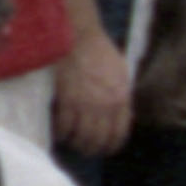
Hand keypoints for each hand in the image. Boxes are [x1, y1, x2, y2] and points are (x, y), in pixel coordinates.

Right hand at [56, 27, 133, 155]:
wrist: (79, 36)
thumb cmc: (100, 50)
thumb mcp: (121, 72)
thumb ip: (123, 95)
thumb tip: (126, 114)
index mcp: (121, 99)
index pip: (119, 134)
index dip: (111, 146)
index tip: (104, 149)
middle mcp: (106, 106)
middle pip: (99, 140)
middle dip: (91, 148)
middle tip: (84, 148)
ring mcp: (86, 104)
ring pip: (81, 137)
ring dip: (75, 143)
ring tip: (71, 141)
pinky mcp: (67, 100)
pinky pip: (64, 126)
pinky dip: (61, 132)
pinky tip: (59, 131)